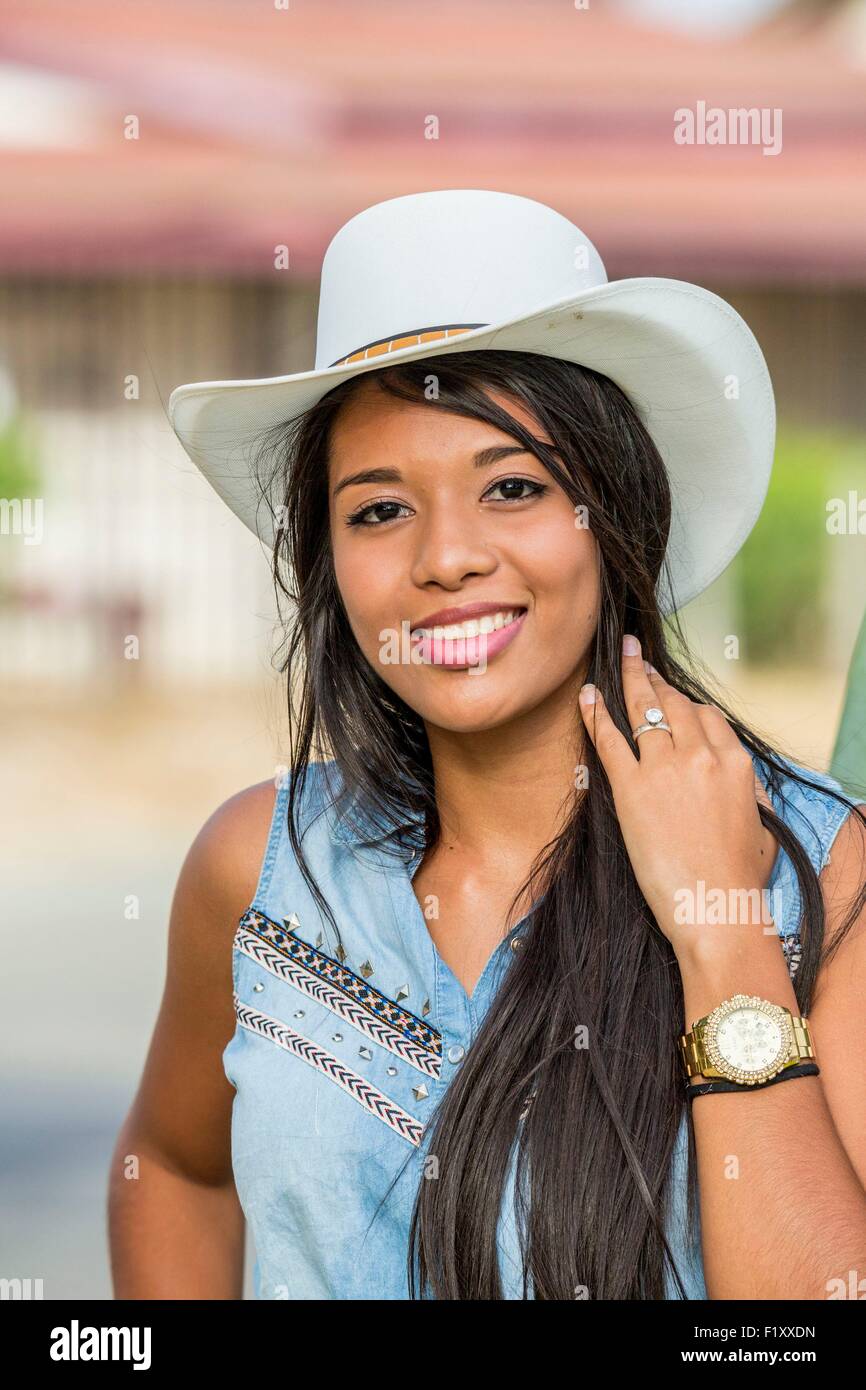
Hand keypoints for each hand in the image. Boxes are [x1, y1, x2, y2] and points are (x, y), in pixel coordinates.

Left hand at [578, 636, 779, 956]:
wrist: (716, 909)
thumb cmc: (739, 881)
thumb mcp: (762, 829)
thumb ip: (752, 797)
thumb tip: (745, 788)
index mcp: (736, 764)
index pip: (707, 717)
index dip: (686, 703)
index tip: (671, 695)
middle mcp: (702, 756)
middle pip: (674, 704)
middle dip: (654, 678)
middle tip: (638, 660)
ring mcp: (665, 769)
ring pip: (644, 710)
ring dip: (629, 680)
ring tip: (619, 659)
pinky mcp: (631, 788)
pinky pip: (609, 738)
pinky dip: (595, 712)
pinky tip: (586, 694)